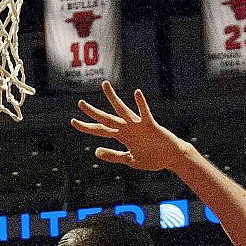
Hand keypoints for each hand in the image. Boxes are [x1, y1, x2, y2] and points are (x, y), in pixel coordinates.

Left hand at [71, 81, 191, 171]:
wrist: (171, 158)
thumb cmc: (152, 158)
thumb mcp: (130, 160)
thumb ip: (113, 156)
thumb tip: (95, 152)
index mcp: (122, 137)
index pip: (100, 131)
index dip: (86, 127)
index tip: (73, 121)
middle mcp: (127, 128)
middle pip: (106, 119)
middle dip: (93, 113)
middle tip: (80, 103)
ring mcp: (138, 126)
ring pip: (122, 110)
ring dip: (112, 98)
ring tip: (104, 85)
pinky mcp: (150, 125)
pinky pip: (144, 113)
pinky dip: (141, 104)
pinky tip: (137, 93)